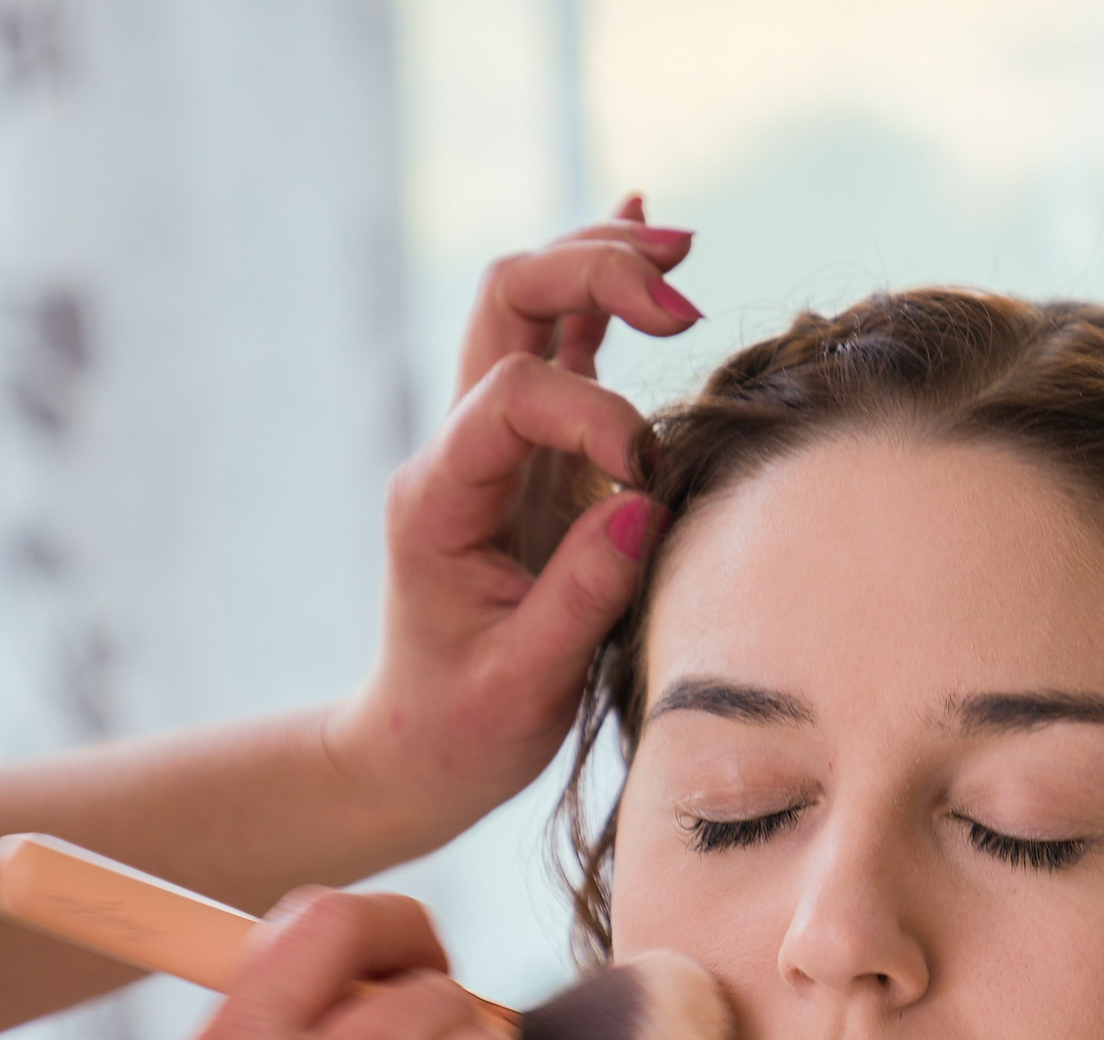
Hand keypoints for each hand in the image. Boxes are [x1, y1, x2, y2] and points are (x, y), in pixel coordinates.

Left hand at [330, 197, 699, 850]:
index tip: (648, 485)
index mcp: (438, 498)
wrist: (420, 750)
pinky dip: (602, 287)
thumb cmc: (464, 727)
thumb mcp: (523, 684)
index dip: (595, 415)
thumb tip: (646, 500)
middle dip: (593, 271)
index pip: (514, 393)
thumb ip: (582, 594)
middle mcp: (460, 452)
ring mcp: (498, 446)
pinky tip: (644, 225)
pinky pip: (563, 344)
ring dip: (603, 261)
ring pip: (534, 302)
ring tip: (683, 256)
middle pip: (508, 299)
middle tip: (682, 301)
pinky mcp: (537, 456)